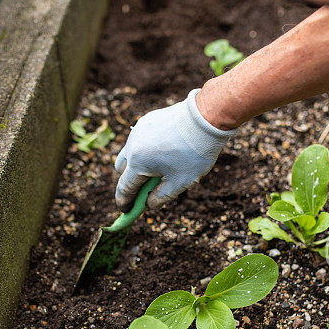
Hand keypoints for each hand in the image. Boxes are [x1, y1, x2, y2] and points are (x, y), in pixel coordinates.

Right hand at [114, 89, 237, 210]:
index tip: (125, 210)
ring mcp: (139, 131)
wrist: (205, 118)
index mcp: (138, 163)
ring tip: (158, 168)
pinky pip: (140, 139)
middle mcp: (133, 145)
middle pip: (122, 169)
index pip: (125, 187)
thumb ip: (161, 197)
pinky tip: (165, 151)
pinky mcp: (148, 120)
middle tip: (144, 190)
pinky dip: (146, 149)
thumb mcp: (180, 182)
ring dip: (137, 164)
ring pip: (130, 152)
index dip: (124, 202)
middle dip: (129, 181)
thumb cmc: (194, 153)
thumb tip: (149, 204)